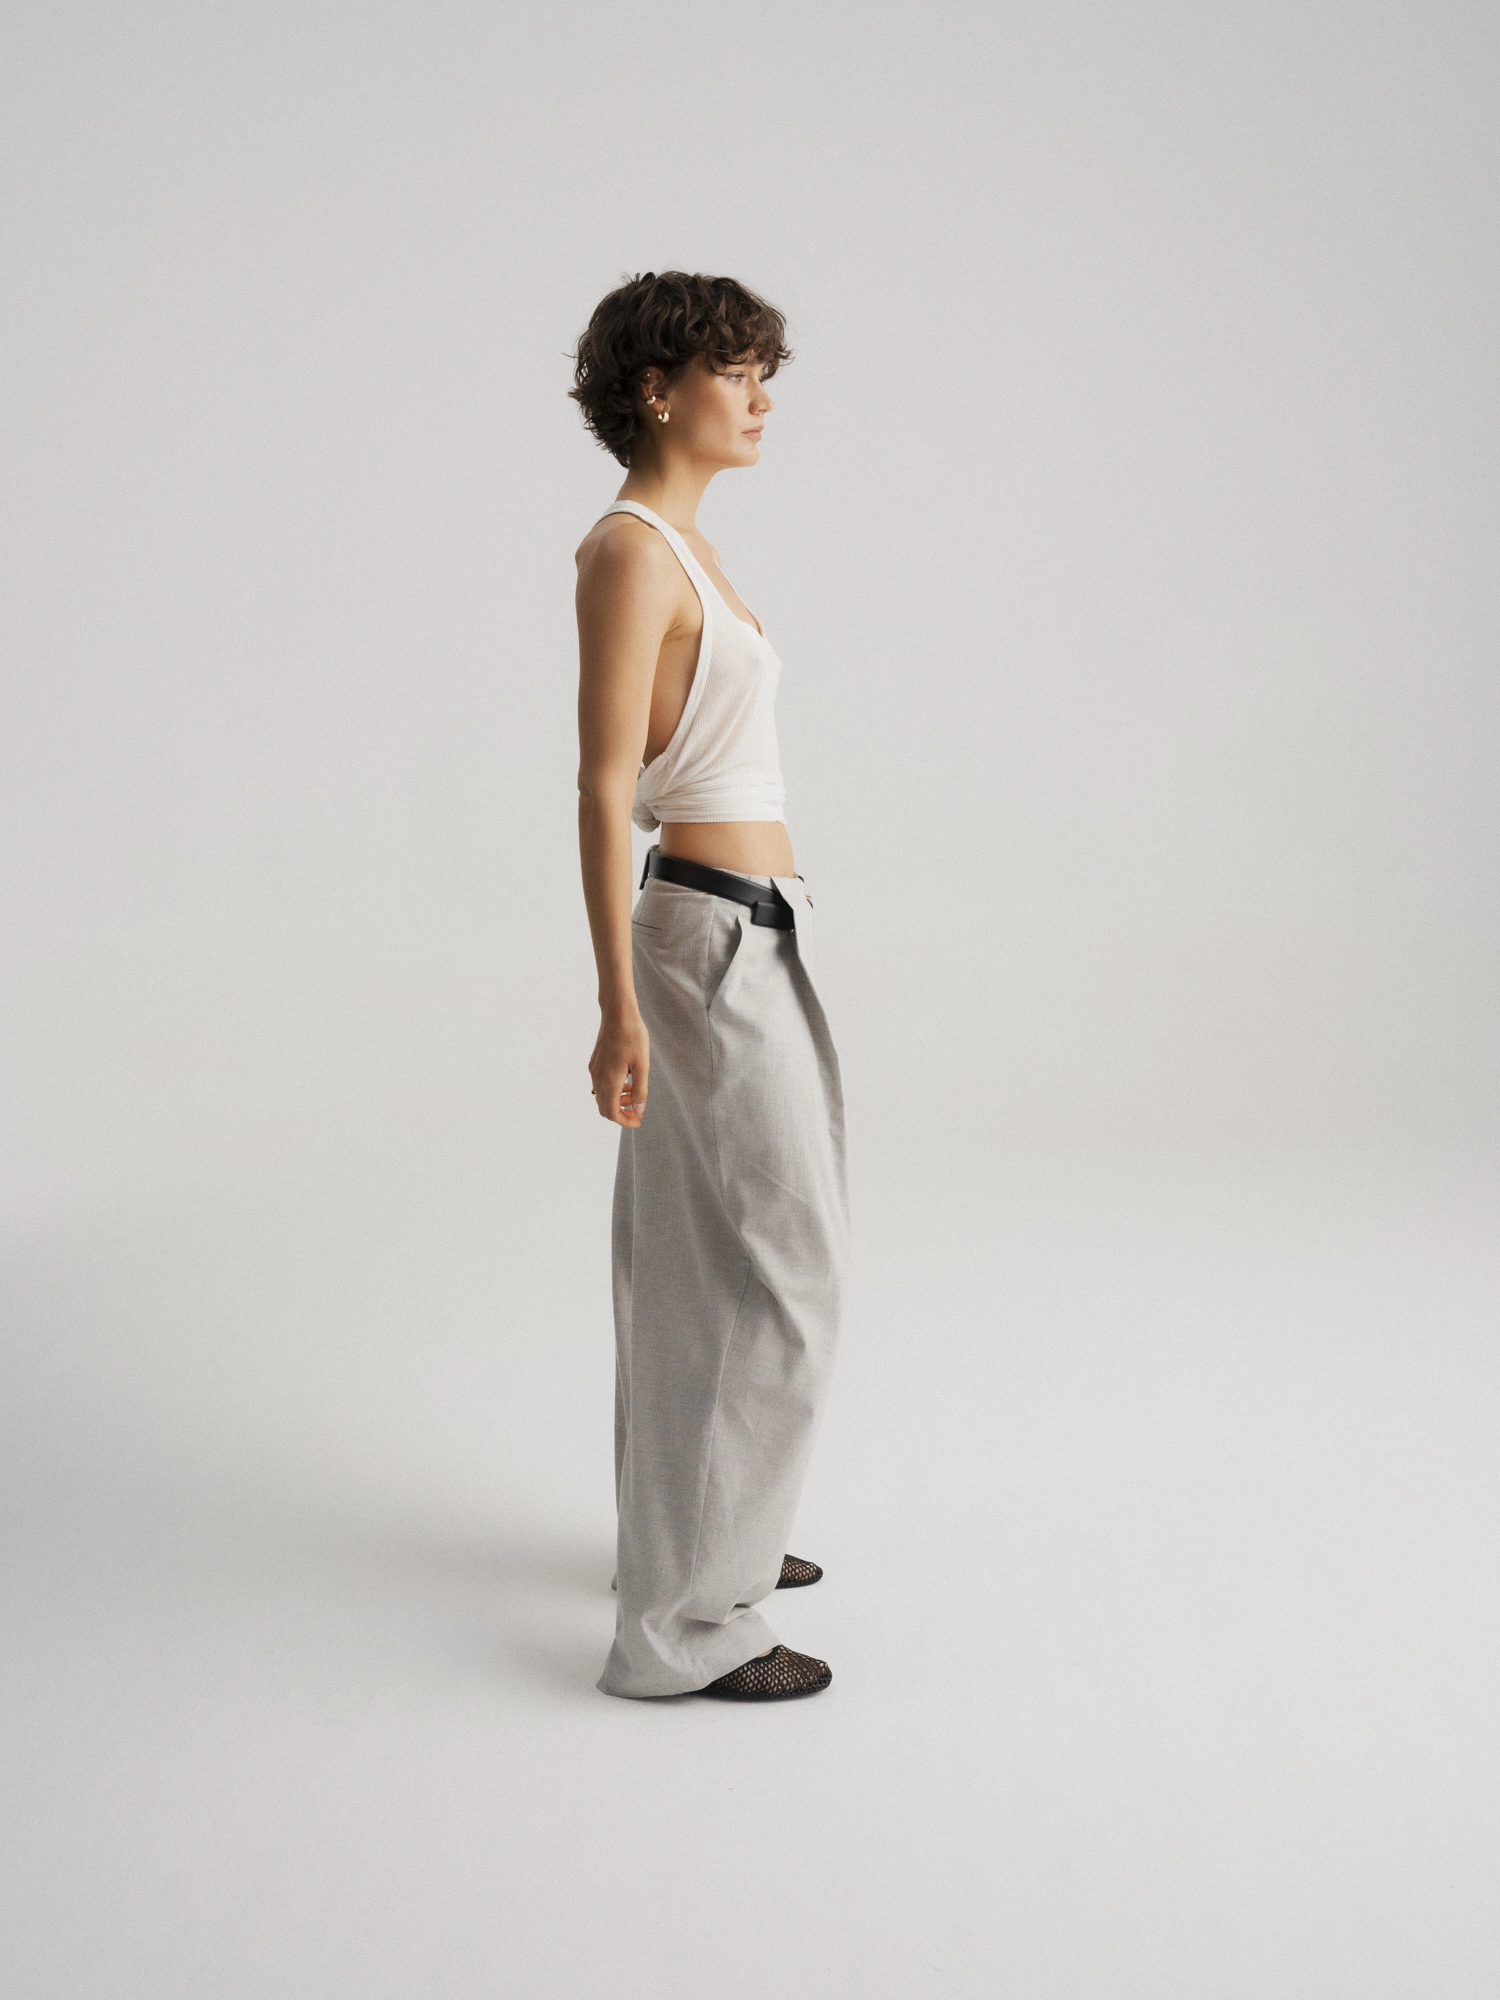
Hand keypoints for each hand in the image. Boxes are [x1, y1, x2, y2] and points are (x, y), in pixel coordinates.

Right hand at [589, 1011, 648, 1126]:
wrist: (617, 1013)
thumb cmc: (633, 1036)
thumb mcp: (642, 1065)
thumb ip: (640, 1090)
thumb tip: (638, 1110)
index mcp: (609, 1080)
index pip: (612, 1112)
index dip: (625, 1121)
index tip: (638, 1120)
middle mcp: (598, 1077)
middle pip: (604, 1108)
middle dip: (621, 1114)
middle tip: (638, 1112)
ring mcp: (594, 1070)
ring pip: (602, 1096)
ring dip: (617, 1101)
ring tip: (634, 1094)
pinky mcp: (594, 1062)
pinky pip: (600, 1085)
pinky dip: (613, 1090)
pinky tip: (627, 1081)